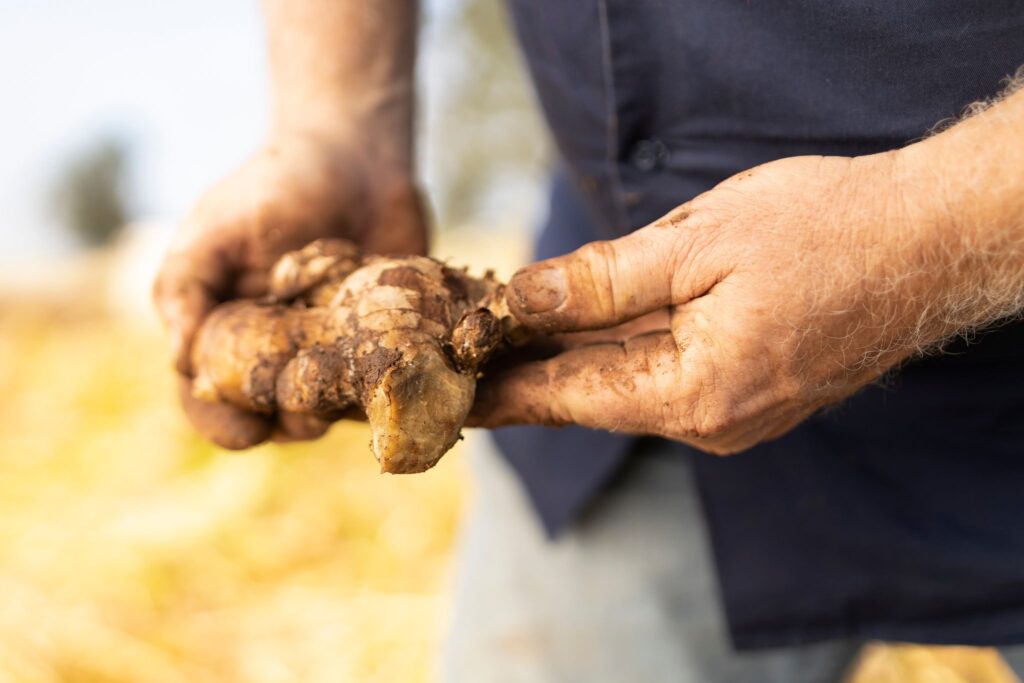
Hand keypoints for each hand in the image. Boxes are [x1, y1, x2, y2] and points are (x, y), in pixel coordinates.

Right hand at [154, 131, 426, 446]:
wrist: (356, 156)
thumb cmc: (274, 187)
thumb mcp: (215, 229)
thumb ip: (186, 289)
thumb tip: (181, 362)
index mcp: (225, 333)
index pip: (210, 398)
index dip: (223, 422)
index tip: (245, 430)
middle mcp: (277, 352)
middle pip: (273, 415)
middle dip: (285, 423)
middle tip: (303, 415)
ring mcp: (333, 351)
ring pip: (330, 409)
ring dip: (337, 413)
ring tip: (346, 398)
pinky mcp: (385, 342)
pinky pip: (386, 382)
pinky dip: (388, 391)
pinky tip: (395, 384)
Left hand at [474, 153, 951, 453]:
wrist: (930, 240)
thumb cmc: (826, 232)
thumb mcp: (697, 243)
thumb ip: (602, 281)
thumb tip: (521, 298)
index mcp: (693, 392)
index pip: (566, 399)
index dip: (499, 394)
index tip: (445, 397)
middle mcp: (711, 420)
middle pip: (591, 395)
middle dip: (526, 371)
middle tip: (461, 356)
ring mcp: (734, 411)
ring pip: (626, 382)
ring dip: (567, 359)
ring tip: (502, 339)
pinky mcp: (749, 390)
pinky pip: (664, 372)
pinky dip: (617, 351)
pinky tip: (578, 332)